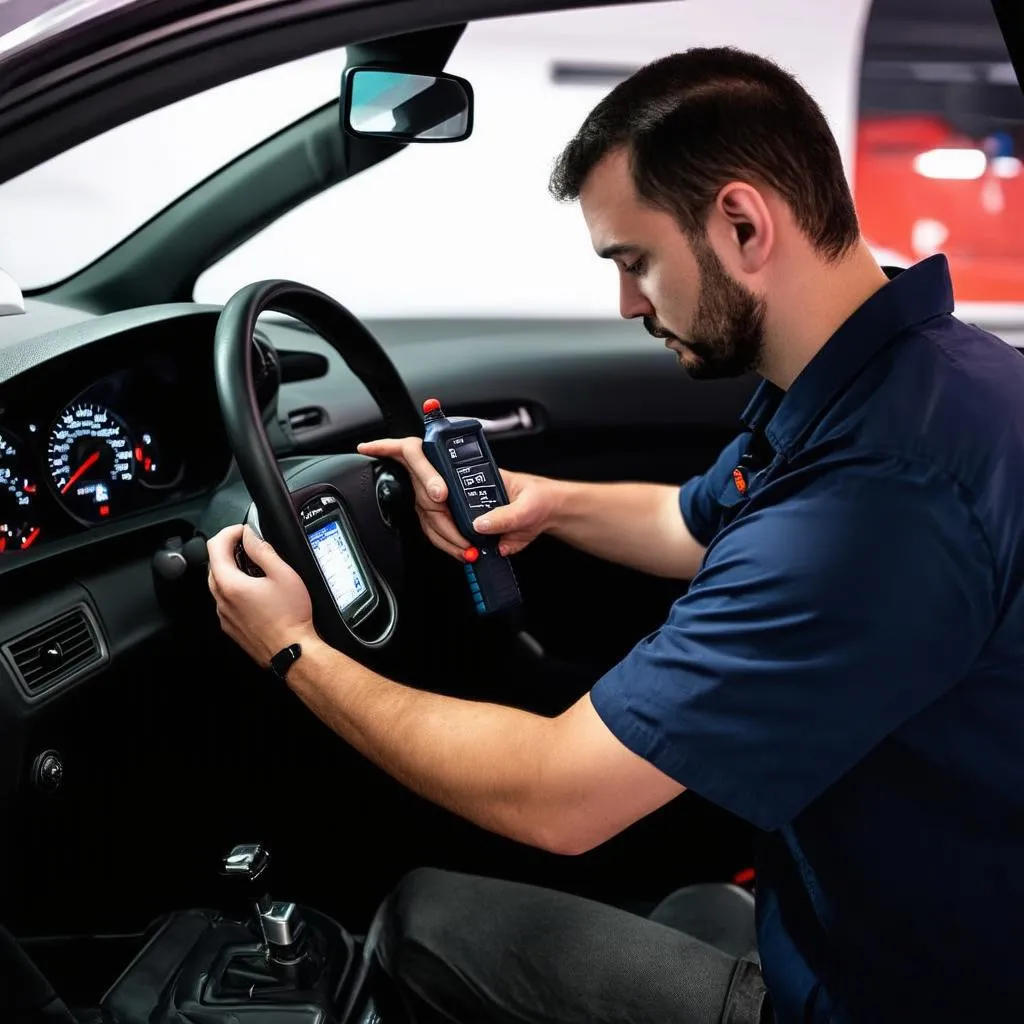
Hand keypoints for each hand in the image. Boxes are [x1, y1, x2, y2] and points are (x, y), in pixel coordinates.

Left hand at [206, 524, 316, 666]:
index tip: (245, 531)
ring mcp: (224, 615)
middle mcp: (221, 600)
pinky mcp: (231, 627)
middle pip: (214, 564)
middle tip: (251, 547)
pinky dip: (236, 590)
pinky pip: (226, 602)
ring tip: (256, 570)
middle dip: (230, 550)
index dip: (230, 532)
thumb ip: (263, 551)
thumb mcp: (283, 574)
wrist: (292, 651)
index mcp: (230, 584)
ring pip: (219, 584)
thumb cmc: (290, 617)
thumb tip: (251, 536)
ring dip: (233, 571)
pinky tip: (257, 594)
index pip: (215, 546)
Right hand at [357, 436, 556, 557]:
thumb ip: (507, 516)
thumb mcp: (530, 506)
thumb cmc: (539, 499)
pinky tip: (462, 554)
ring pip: (430, 519)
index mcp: (466, 467)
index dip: (390, 447)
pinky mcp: (457, 521)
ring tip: (466, 552)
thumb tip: (480, 526)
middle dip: (440, 519)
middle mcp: (453, 481)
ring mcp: (452, 502)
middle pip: (425, 495)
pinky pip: (440, 534)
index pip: (422, 452)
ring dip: (446, 538)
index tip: (369, 448)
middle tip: (463, 541)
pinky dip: (450, 547)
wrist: (548, 514)